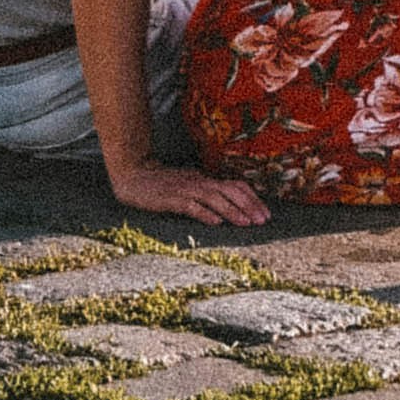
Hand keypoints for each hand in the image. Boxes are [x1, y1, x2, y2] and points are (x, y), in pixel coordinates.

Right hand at [105, 158, 270, 226]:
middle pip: (230, 191)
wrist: (133, 176)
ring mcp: (185, 189)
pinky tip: (216, 223)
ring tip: (246, 223)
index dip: (252, 199)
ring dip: (232, 210)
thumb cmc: (162, 184)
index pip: (235, 186)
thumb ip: (206, 193)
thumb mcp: (189, 184)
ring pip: (214, 198)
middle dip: (249, 206)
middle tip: (262, 221)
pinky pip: (191, 206)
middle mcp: (198, 182)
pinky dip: (205, 213)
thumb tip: (228, 206)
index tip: (266, 214)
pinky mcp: (170, 199)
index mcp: (205, 180)